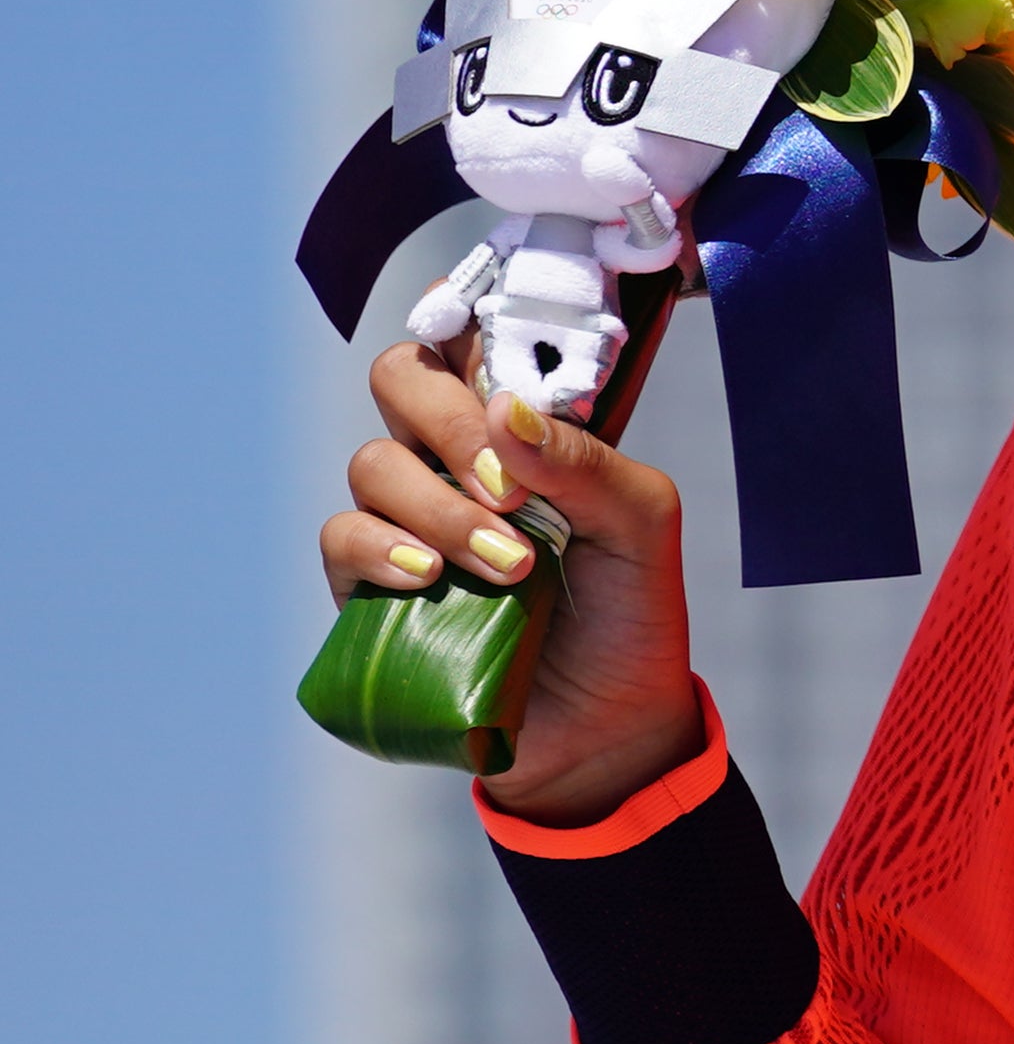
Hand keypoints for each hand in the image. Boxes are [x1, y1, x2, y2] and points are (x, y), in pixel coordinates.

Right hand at [323, 334, 706, 825]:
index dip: (460, 320)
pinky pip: (340, 538)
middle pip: (402, 380)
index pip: (467, 341)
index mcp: (521, 430)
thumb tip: (506, 408)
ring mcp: (408, 518)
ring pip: (373, 465)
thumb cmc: (631, 612)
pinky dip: (378, 548)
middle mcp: (455, 461)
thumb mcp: (642, 528)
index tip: (484, 353)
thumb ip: (587, 463)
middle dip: (447, 420)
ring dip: (438, 508)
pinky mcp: (372, 585)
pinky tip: (428, 577)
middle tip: (507, 488)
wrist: (610, 724)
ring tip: (509, 567)